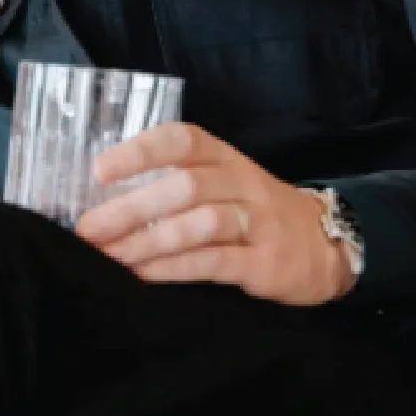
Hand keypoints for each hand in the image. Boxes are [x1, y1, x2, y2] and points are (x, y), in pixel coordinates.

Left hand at [75, 121, 357, 306]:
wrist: (326, 244)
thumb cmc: (256, 212)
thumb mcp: (226, 183)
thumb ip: (179, 184)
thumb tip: (105, 199)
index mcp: (224, 157)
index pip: (182, 140)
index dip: (141, 151)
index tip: (100, 170)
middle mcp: (241, 182)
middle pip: (184, 186)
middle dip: (131, 208)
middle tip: (89, 229)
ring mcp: (257, 222)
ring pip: (199, 223)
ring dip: (149, 241)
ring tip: (111, 257)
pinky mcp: (266, 262)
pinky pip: (216, 262)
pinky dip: (176, 268)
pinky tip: (145, 275)